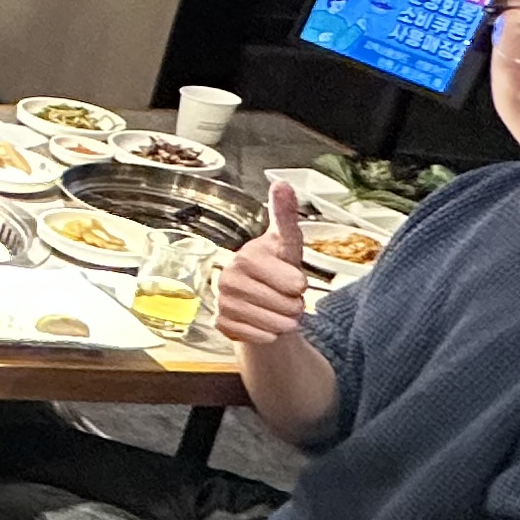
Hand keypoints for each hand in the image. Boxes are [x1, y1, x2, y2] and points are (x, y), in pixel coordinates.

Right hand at [215, 182, 313, 350]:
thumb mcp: (287, 244)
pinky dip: (268, 334)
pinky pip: (259, 337)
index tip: (294, 282)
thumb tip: (280, 183)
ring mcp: (222, 301)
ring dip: (284, 322)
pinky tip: (263, 322)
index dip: (298, 285)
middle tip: (286, 297)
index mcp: (247, 255)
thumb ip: (285, 216)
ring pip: (274, 323)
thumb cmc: (277, 270)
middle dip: (294, 306)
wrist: (258, 300)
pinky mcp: (221, 323)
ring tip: (277, 310)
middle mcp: (228, 276)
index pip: (292, 282)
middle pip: (286, 305)